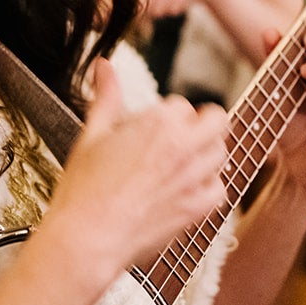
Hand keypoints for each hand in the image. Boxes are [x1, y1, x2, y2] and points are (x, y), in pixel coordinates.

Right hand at [43, 58, 228, 274]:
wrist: (87, 240)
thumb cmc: (84, 189)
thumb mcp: (92, 135)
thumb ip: (106, 96)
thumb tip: (104, 65)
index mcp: (160, 122)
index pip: (181, 105)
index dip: (166, 116)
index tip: (150, 131)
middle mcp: (185, 146)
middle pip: (218, 120)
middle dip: (203, 123)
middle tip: (181, 138)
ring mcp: (195, 178)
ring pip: (221, 153)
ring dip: (206, 153)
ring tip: (178, 165)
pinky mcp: (199, 208)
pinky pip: (220, 189)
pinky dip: (208, 187)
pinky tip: (184, 190)